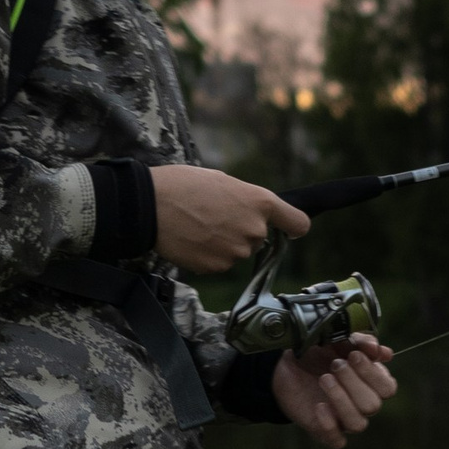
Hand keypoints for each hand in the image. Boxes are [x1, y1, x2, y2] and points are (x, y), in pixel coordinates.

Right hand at [150, 166, 309, 274]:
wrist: (149, 206)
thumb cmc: (183, 185)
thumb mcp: (223, 181)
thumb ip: (246, 201)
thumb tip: (253, 214)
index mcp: (260, 202)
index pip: (298, 223)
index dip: (292, 227)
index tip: (288, 229)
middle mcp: (254, 230)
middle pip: (259, 238)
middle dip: (241, 230)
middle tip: (214, 216)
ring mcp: (236, 252)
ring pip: (238, 251)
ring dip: (224, 243)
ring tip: (199, 226)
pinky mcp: (217, 267)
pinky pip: (220, 263)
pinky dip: (209, 255)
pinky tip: (192, 239)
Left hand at [274, 334, 396, 448]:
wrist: (284, 368)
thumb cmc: (317, 354)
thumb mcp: (336, 340)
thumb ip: (360, 341)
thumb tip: (381, 351)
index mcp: (371, 383)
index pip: (387, 388)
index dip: (373, 373)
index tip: (353, 354)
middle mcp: (361, 404)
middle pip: (373, 405)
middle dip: (354, 383)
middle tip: (336, 364)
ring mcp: (344, 420)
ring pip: (358, 424)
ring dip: (341, 399)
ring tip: (324, 379)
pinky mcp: (324, 431)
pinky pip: (337, 441)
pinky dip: (329, 425)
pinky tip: (319, 406)